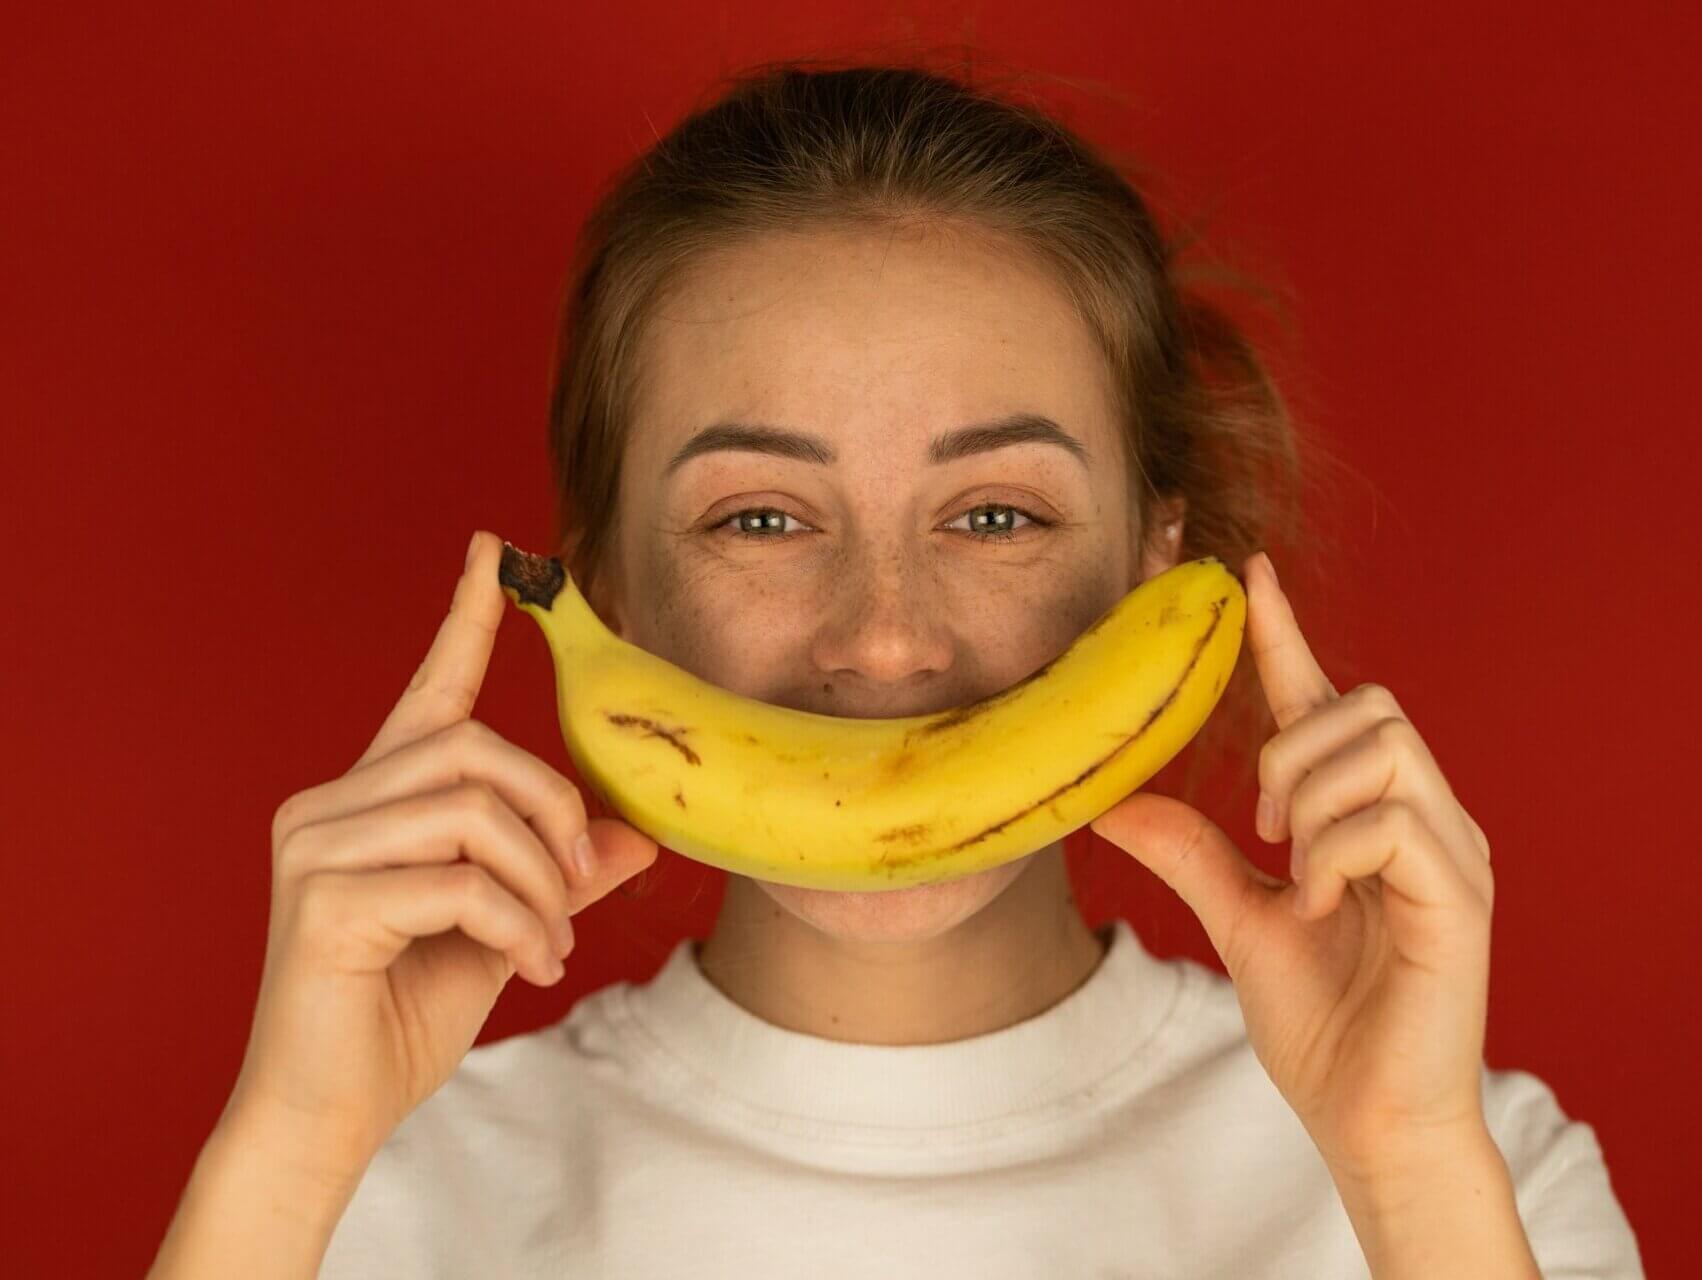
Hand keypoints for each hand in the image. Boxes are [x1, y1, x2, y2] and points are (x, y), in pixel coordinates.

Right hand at [223, 530, 659, 1169]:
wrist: (326, 1116)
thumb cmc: (401, 1015)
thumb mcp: (504, 929)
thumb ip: (557, 874)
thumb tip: (636, 834)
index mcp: (371, 799)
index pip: (429, 690)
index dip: (466, 619)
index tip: (495, 550)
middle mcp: (330, 805)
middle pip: (475, 748)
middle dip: (552, 810)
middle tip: (580, 884)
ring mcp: (316, 848)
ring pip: (473, 809)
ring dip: (540, 883)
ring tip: (551, 947)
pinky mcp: (323, 901)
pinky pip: (459, 880)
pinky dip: (517, 924)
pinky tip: (531, 968)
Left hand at [1090, 552, 1495, 1184]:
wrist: (1368, 1119)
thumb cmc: (1322, 1022)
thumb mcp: (1239, 919)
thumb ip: (1191, 854)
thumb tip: (1114, 802)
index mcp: (1367, 814)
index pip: (1326, 699)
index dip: (1285, 633)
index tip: (1248, 572)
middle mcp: (1422, 817)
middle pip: (1363, 702)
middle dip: (1289, 750)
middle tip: (1265, 831)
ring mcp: (1449, 852)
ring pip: (1379, 747)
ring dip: (1311, 802)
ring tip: (1299, 877)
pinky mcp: (1461, 895)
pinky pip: (1393, 819)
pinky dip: (1338, 855)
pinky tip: (1325, 908)